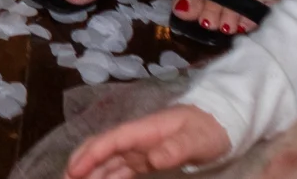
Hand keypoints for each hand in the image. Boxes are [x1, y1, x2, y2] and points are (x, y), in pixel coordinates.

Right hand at [66, 106, 232, 178]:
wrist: (222, 123)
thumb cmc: (209, 129)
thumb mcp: (197, 139)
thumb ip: (176, 148)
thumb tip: (152, 159)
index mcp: (145, 130)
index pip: (112, 140)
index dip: (91, 154)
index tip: (73, 169)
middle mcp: (137, 139)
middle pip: (103, 149)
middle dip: (81, 163)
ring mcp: (140, 149)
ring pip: (108, 161)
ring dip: (91, 172)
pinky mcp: (145, 160)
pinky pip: (120, 169)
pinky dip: (106, 176)